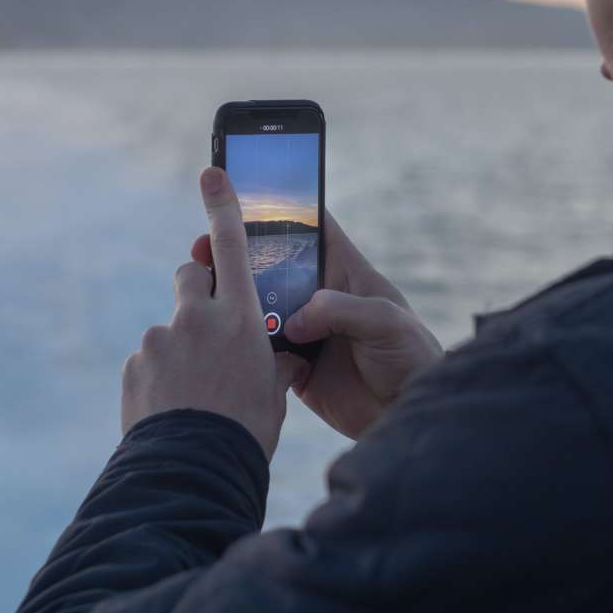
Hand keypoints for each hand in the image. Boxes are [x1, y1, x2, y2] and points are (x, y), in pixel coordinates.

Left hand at [121, 166, 304, 462]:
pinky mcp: (134, 365)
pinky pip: (150, 361)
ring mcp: (159, 340)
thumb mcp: (274, 393)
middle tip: (210, 324)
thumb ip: (273, 363)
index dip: (222, 206)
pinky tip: (174, 410)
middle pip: (190, 276)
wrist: (192, 471)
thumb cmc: (246, 432)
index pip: (230, 246)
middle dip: (198, 290)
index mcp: (240, 318)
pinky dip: (161, 378)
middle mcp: (196, 318)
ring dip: (181, 349)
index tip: (212, 172)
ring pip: (171, 329)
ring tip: (194, 395)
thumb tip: (282, 358)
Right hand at [191, 209, 442, 440]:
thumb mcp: (385, 321)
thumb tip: (294, 322)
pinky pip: (262, 350)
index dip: (283, 211)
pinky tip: (218, 337)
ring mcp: (306, 332)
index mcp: (347, 274)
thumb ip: (341, 310)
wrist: (407, 414)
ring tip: (202, 288)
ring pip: (261, 307)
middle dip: (240, 254)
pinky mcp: (295, 367)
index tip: (245, 197)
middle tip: (204, 247)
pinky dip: (242, 344)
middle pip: (275, 266)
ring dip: (234, 299)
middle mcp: (321, 298)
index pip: (314, 229)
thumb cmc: (410, 357)